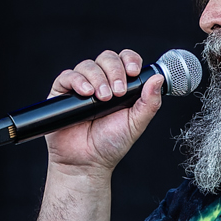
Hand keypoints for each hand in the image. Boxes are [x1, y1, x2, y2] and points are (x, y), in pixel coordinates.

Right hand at [42, 49, 163, 174]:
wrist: (86, 162)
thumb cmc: (110, 144)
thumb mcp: (136, 123)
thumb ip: (149, 103)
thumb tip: (158, 78)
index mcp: (120, 85)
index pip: (125, 60)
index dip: (130, 60)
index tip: (133, 72)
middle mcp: (101, 82)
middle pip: (107, 58)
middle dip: (115, 71)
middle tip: (118, 92)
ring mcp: (81, 86)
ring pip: (88, 65)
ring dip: (98, 78)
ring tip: (102, 99)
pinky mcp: (62, 93)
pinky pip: (68, 76)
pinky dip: (78, 81)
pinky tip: (86, 93)